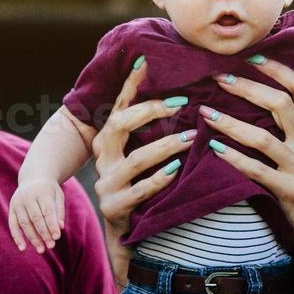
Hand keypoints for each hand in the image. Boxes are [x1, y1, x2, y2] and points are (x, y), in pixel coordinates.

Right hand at [9, 177, 64, 253]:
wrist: (33, 177)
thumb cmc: (49, 190)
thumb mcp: (58, 195)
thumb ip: (59, 210)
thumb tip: (60, 227)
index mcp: (41, 191)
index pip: (47, 211)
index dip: (51, 225)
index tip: (57, 237)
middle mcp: (27, 196)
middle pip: (35, 218)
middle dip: (43, 233)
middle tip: (51, 246)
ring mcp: (17, 202)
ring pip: (24, 223)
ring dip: (32, 238)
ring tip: (41, 250)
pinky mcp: (11, 208)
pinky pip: (13, 225)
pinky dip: (17, 237)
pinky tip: (23, 248)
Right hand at [89, 62, 195, 282]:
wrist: (130, 232)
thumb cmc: (142, 185)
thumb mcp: (143, 155)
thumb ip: (154, 130)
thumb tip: (183, 94)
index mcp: (108, 140)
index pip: (119, 106)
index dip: (131, 84)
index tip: (146, 61)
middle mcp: (102, 157)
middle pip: (119, 125)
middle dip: (150, 110)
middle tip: (182, 102)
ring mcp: (106, 183)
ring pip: (135, 159)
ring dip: (165, 146)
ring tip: (191, 137)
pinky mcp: (115, 207)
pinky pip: (140, 190)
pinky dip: (159, 179)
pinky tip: (177, 171)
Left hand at [197, 61, 293, 279]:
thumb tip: (263, 95)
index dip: (278, 69)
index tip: (252, 57)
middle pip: (280, 103)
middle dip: (246, 86)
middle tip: (218, 78)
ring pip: (263, 137)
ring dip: (230, 122)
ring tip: (205, 113)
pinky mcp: (290, 191)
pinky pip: (256, 170)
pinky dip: (233, 158)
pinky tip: (214, 149)